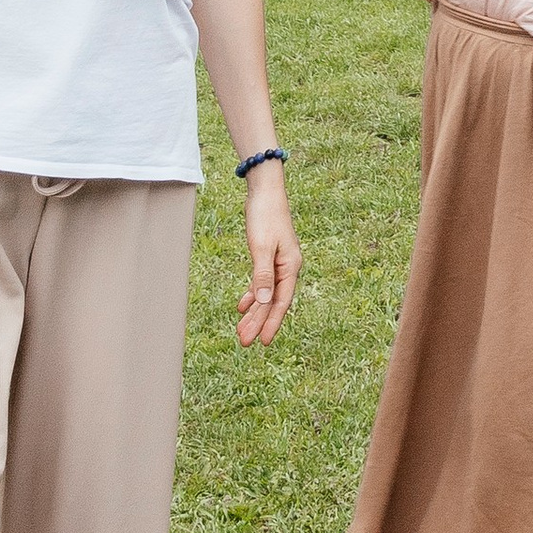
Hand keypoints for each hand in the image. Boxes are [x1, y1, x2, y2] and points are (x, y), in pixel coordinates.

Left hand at [237, 165, 301, 344]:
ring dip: (254, 312)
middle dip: (259, 322)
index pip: (281, 302)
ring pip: (266, 294)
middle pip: (272, 301)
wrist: (265, 190)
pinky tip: (242, 307)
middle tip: (245, 342)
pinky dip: (252, 295)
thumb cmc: (265, 216)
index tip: (264, 342)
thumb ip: (262, 276)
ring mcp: (279, 263)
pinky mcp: (268, 257)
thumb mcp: (261, 247)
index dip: (272, 323)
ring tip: (241, 331)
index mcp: (291, 266)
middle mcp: (288, 267)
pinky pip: (261, 283)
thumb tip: (263, 303)